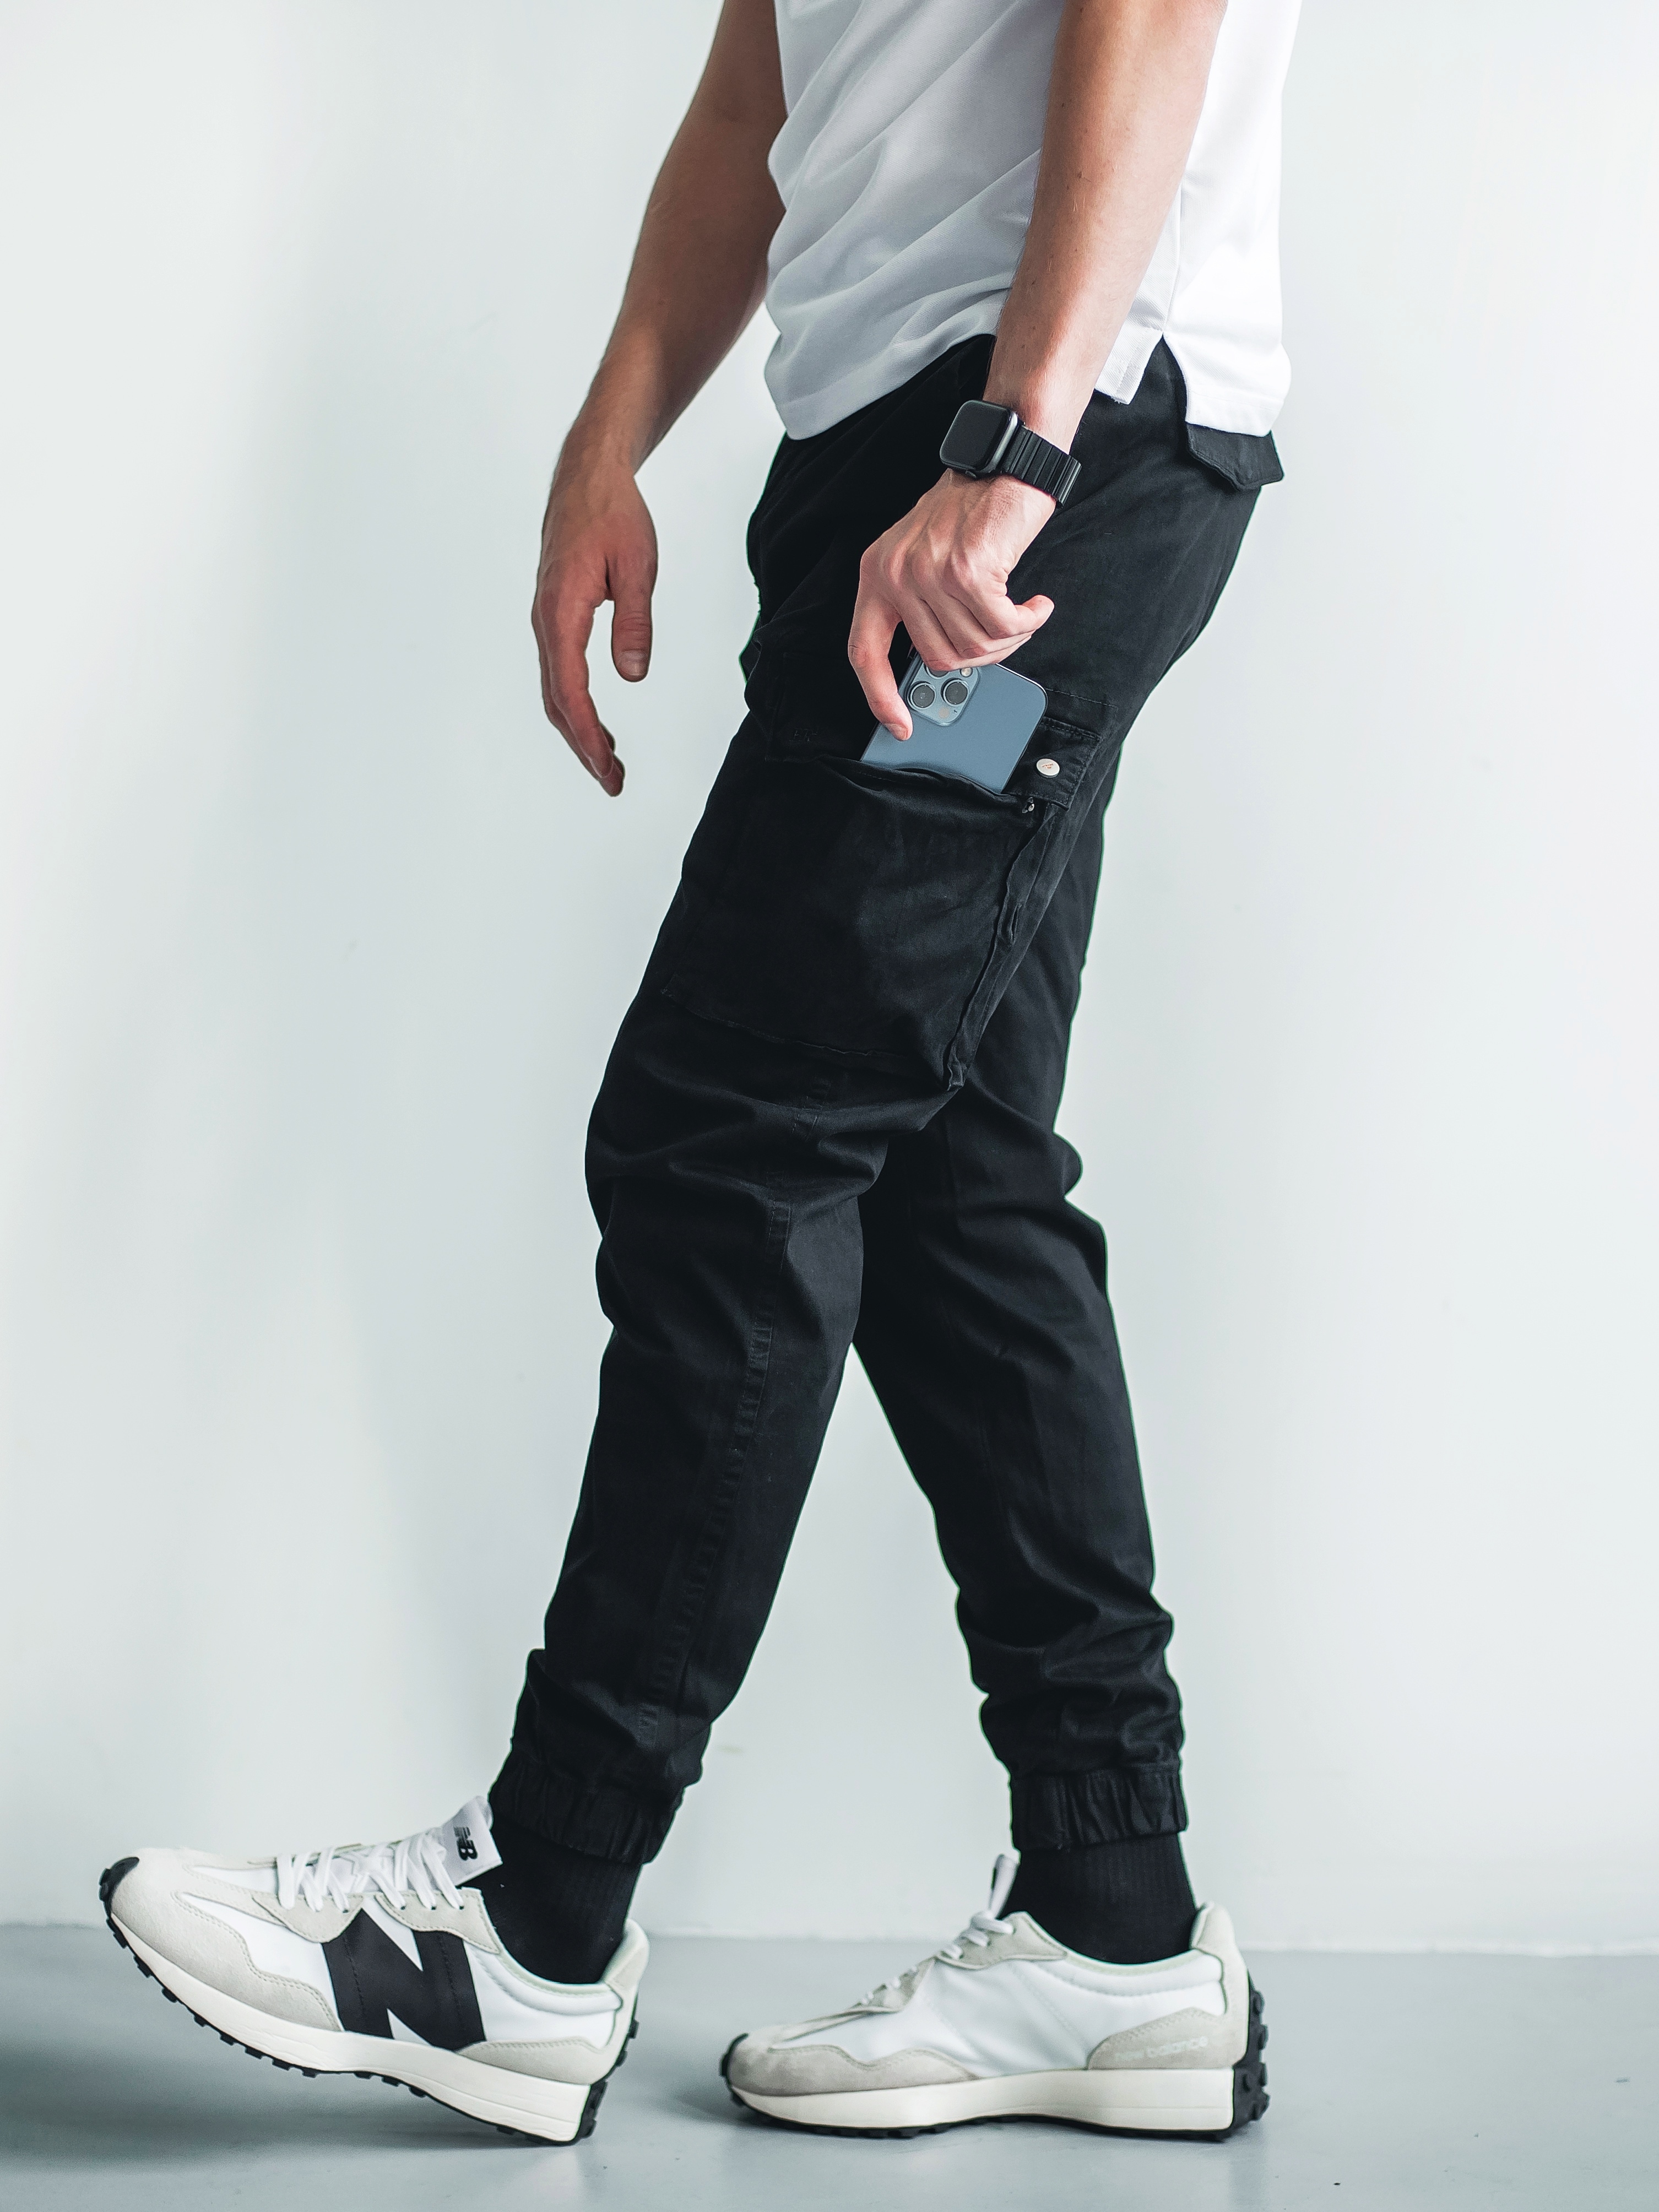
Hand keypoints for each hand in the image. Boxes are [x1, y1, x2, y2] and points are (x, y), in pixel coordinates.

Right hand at [530, 442, 658, 795]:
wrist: (588, 477)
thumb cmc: (614, 515)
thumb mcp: (637, 566)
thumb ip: (636, 621)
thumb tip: (632, 674)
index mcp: (561, 611)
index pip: (570, 691)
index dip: (588, 736)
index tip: (608, 768)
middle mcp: (546, 621)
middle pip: (557, 701)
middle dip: (583, 746)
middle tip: (613, 782)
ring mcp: (547, 620)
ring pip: (557, 690)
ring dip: (580, 730)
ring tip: (609, 763)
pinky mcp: (555, 616)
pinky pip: (561, 672)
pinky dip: (576, 705)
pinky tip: (598, 724)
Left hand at [848, 472, 1055, 736]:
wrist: (1004, 462)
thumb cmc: (971, 511)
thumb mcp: (925, 556)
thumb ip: (919, 606)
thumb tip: (936, 663)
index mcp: (877, 574)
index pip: (864, 652)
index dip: (879, 696)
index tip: (898, 724)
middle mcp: (896, 573)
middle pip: (936, 658)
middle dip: (978, 656)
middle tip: (1004, 634)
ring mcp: (930, 572)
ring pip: (971, 646)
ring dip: (1007, 638)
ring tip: (1022, 613)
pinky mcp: (968, 570)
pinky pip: (1001, 626)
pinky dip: (1026, 622)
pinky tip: (1035, 605)